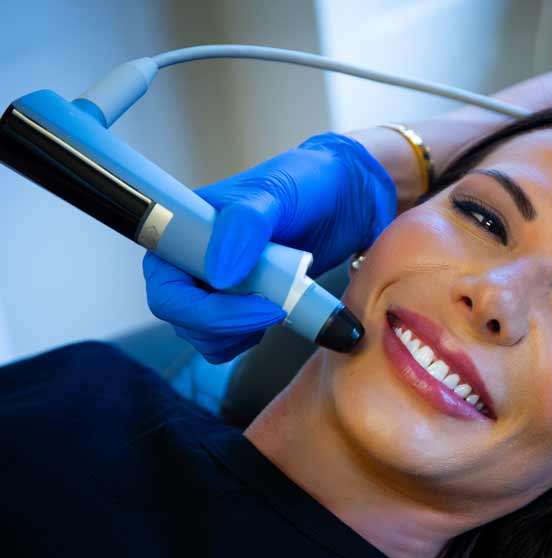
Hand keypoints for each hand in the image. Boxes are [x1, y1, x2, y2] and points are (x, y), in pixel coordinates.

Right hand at [143, 133, 396, 362]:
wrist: (346, 199)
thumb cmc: (305, 183)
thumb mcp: (274, 195)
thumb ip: (244, 227)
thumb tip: (217, 276)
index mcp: (185, 228)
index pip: (164, 281)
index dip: (195, 305)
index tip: (250, 297)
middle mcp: (193, 259)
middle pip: (181, 314)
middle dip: (225, 323)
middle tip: (276, 309)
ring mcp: (217, 285)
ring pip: (204, 334)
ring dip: (239, 333)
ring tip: (280, 305)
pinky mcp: (243, 303)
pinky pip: (229, 339)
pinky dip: (250, 337)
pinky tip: (280, 314)